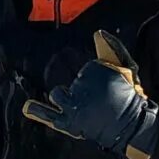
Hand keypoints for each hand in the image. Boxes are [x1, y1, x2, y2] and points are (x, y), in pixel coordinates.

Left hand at [24, 39, 158, 158]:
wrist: (131, 126)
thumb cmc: (129, 96)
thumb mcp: (126, 69)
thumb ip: (112, 49)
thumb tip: (98, 32)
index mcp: (95, 70)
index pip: (87, 70)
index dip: (96, 80)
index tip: (109, 90)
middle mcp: (82, 86)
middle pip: (73, 82)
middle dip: (83, 90)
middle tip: (98, 102)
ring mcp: (74, 105)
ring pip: (58, 95)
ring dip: (65, 98)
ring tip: (77, 106)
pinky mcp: (70, 122)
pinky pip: (50, 115)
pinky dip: (38, 111)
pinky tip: (27, 107)